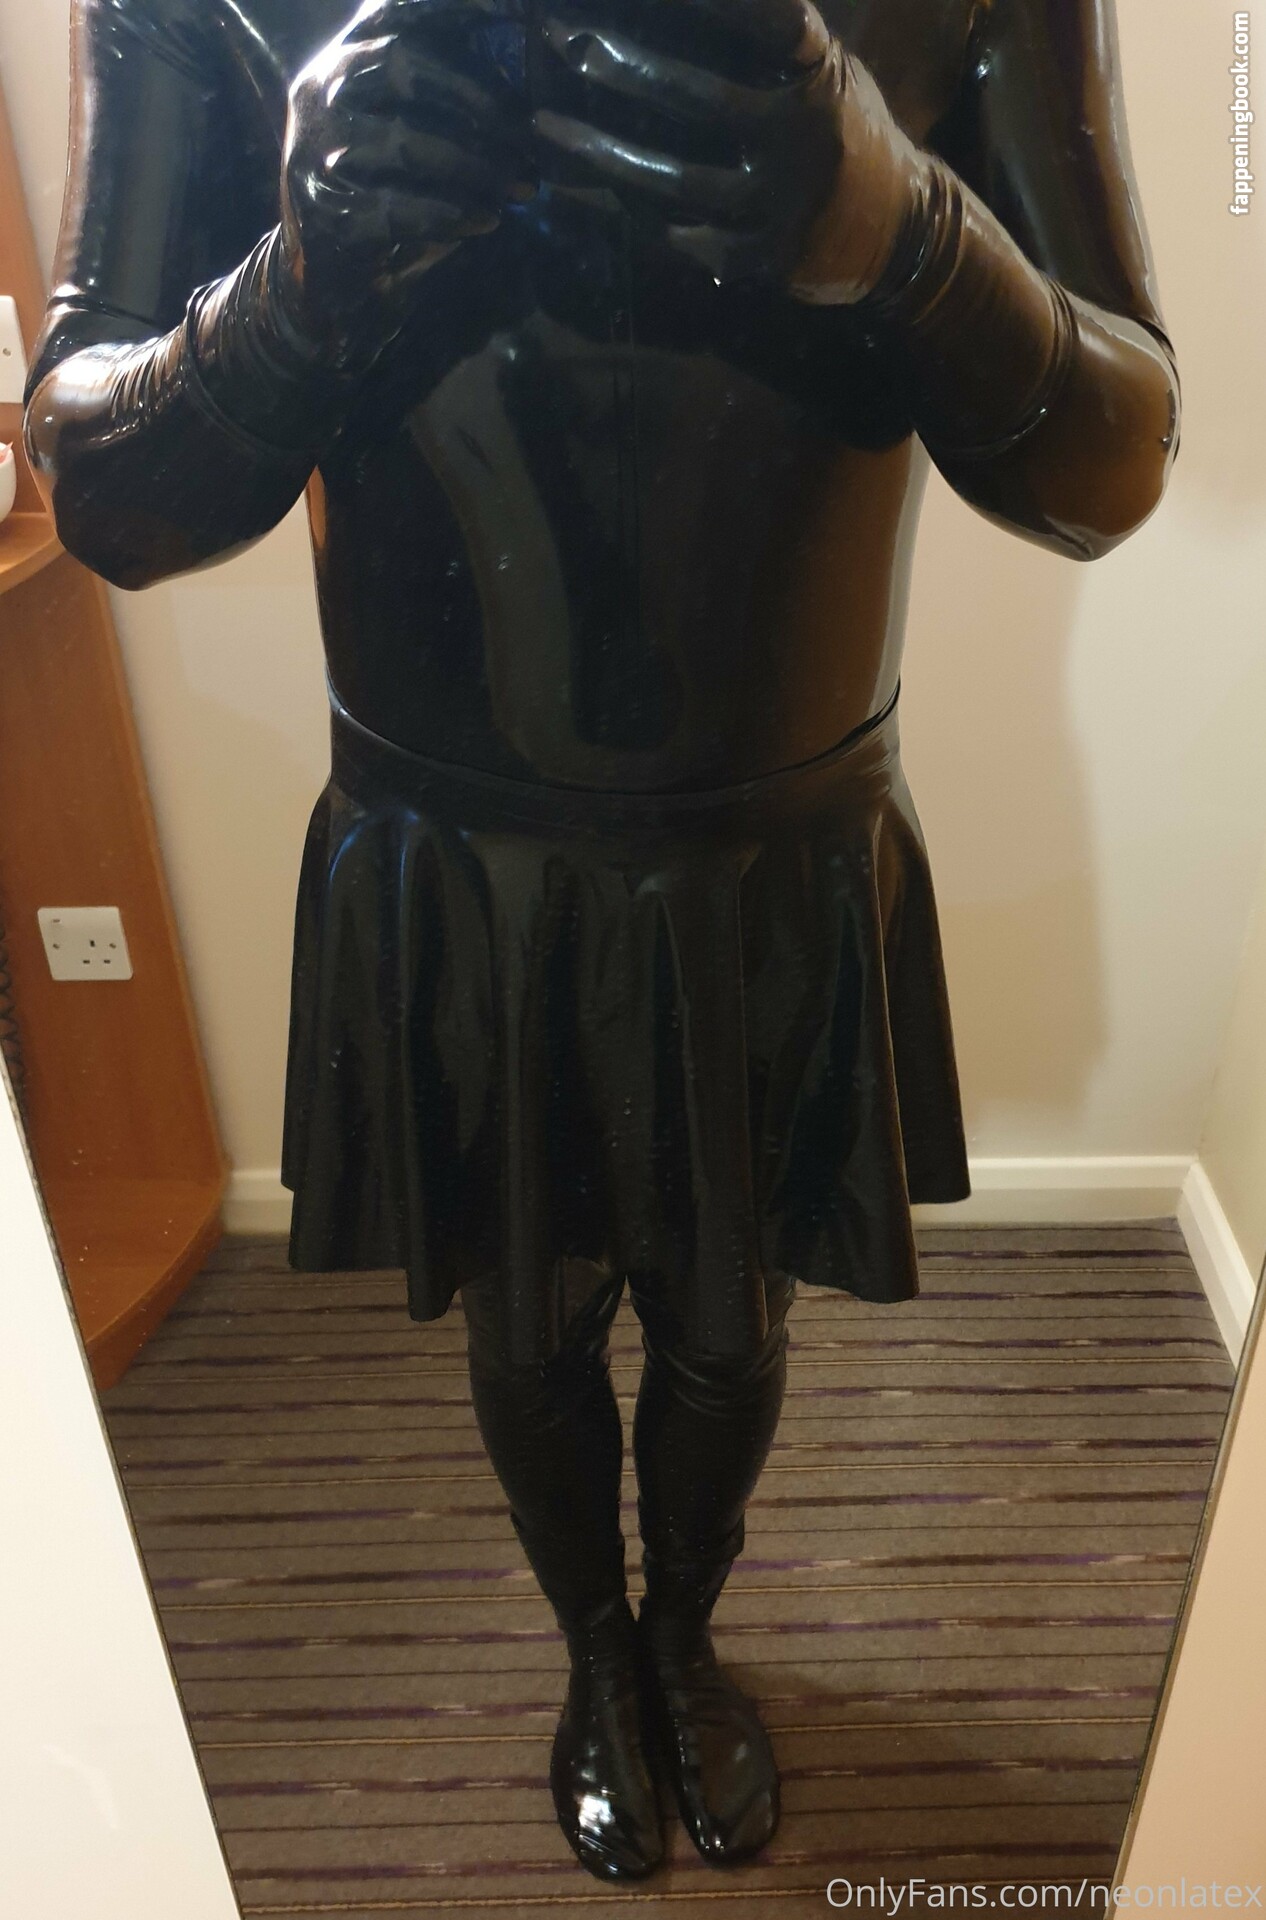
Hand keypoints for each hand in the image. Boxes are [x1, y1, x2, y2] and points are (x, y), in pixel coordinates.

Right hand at [279, 0, 530, 366]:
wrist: (325, 272)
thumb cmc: (383, 184)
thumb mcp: (408, 122)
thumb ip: (448, 91)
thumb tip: (526, 75)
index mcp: (347, 55)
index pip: (399, 6)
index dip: (457, 3)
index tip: (520, 8)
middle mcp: (323, 89)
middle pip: (405, 64)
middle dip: (481, 100)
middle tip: (531, 138)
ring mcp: (317, 150)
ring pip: (406, 140)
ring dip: (476, 164)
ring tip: (523, 187)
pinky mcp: (324, 211)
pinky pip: (398, 208)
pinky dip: (450, 214)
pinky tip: (487, 220)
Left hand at [531, 0, 855, 286]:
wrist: (905, 234)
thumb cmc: (849, 137)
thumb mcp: (832, 74)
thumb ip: (782, 41)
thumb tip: (713, 7)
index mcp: (822, 78)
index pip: (773, 21)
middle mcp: (805, 137)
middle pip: (703, 98)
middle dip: (627, 68)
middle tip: (565, 42)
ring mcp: (788, 204)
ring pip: (681, 181)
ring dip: (607, 155)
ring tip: (546, 128)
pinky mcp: (774, 258)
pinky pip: (694, 241)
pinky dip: (648, 223)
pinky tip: (601, 199)